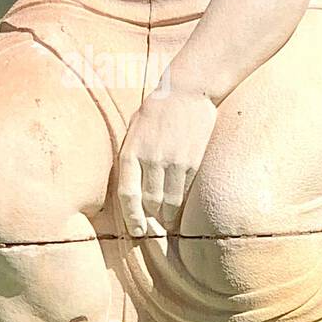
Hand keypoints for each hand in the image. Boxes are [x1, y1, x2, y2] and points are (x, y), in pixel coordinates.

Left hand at [117, 88, 217, 236]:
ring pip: (170, 201)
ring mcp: (173, 161)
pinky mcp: (193, 161)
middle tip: (155, 226)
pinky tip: (181, 205)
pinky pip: (186, 191)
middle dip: (152, 218)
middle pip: (150, 202)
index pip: (128, 194)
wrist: (188, 90)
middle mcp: (151, 158)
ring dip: (169, 214)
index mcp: (131, 151)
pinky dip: (183, 202)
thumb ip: (131, 157)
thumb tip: (131, 190)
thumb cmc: (156, 110)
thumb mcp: (134, 129)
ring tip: (169, 219)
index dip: (131, 217)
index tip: (137, 231)